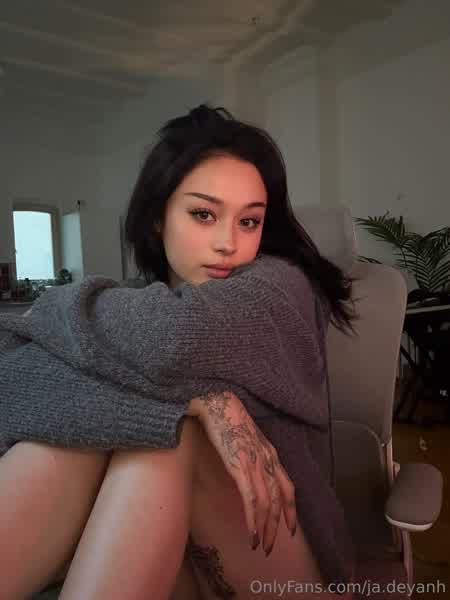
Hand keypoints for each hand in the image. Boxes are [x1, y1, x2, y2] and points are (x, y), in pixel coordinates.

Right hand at [187, 391, 296, 555]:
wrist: (217, 402)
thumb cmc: (228, 418)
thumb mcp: (247, 438)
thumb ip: (252, 455)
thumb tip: (248, 471)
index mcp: (270, 454)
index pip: (287, 488)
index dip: (290, 510)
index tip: (289, 529)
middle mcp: (267, 460)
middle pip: (278, 501)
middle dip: (277, 527)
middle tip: (271, 547)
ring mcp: (255, 464)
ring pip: (267, 504)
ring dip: (265, 529)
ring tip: (260, 545)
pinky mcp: (240, 466)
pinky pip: (251, 499)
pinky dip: (253, 520)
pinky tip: (251, 534)